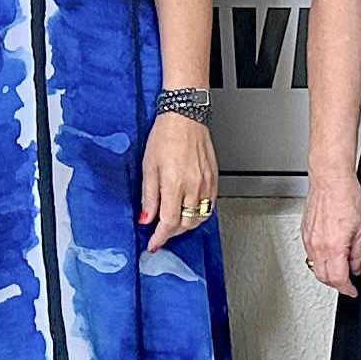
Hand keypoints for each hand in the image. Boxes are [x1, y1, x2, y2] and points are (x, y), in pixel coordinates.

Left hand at [141, 111, 218, 251]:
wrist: (185, 116)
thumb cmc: (166, 135)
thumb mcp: (148, 166)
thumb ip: (148, 195)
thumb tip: (146, 217)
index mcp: (174, 184)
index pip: (169, 223)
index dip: (160, 237)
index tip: (153, 244)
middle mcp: (193, 186)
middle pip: (186, 224)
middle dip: (172, 232)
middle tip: (161, 230)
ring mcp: (206, 183)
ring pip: (200, 217)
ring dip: (187, 224)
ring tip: (175, 220)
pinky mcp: (214, 178)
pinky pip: (210, 205)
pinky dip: (199, 212)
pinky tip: (190, 208)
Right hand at [302, 162, 360, 296]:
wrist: (330, 179)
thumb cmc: (347, 196)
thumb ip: (358, 252)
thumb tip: (356, 267)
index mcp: (334, 246)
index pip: (338, 279)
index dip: (347, 289)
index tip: (353, 291)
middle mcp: (318, 245)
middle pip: (324, 277)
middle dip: (337, 284)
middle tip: (348, 284)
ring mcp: (309, 239)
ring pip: (315, 267)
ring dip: (327, 274)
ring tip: (339, 271)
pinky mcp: (305, 232)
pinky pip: (310, 254)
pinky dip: (320, 261)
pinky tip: (329, 256)